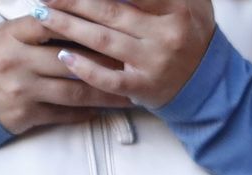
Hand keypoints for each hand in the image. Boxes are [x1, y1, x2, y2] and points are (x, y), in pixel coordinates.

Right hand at [0, 17, 131, 134]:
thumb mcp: (5, 34)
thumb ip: (36, 27)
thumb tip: (76, 18)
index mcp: (13, 34)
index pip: (53, 24)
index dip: (84, 25)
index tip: (112, 28)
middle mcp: (17, 61)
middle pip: (70, 59)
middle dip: (105, 63)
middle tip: (132, 63)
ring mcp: (22, 90)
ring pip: (72, 90)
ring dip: (103, 94)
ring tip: (127, 93)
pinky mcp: (26, 115)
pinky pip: (63, 114)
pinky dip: (85, 112)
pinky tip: (104, 110)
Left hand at [35, 0, 215, 109]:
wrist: (208, 82)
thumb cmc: (192, 34)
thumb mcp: (191, 2)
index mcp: (177, 8)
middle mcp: (165, 35)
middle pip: (110, 12)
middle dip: (73, 2)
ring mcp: (153, 64)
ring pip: (103, 41)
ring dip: (68, 27)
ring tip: (43, 15)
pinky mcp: (144, 88)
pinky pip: (109, 79)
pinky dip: (84, 68)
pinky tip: (63, 56)